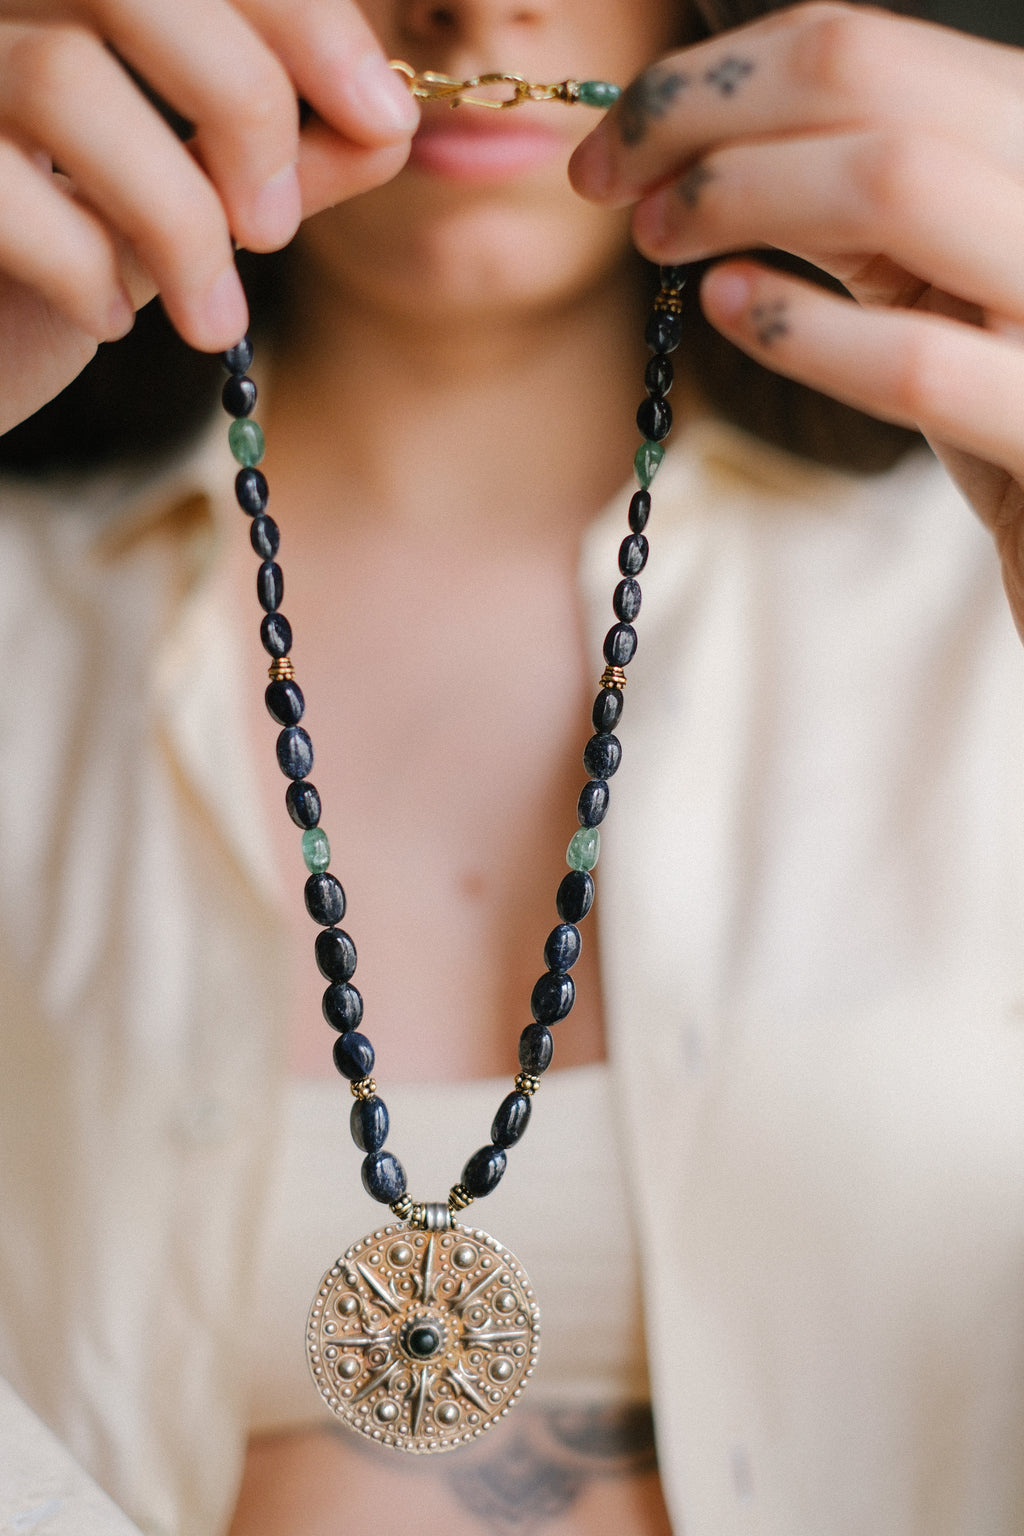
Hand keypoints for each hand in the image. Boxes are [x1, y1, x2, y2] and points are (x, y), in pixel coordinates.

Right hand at [0, 0, 418, 431]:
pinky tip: (110, 318)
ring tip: (214, 320)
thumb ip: (281, 160)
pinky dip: (83, 266)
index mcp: (71, 0)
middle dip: (242, 100)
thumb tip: (388, 125)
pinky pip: (4, 187)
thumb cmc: (60, 265)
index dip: (302, 16)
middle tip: (275, 226)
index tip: (383, 119)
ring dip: (176, 216)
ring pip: (65, 77)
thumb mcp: (183, 202)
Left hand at [570, 2, 1023, 639]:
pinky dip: (797, 325)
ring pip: (892, 180)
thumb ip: (844, 204)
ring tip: (657, 238)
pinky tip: (724, 308)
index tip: (617, 140)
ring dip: (735, 194)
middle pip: (862, 78)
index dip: (712, 79)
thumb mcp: (928, 271)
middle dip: (697, 113)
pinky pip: (912, 359)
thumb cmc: (998, 392)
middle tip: (603, 177)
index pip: (857, 46)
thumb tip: (692, 149)